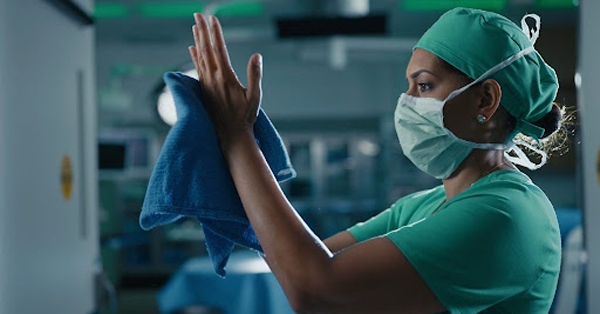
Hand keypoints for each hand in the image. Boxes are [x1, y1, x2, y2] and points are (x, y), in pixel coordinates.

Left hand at [189, 14, 262, 149]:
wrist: (230, 136)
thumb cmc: (245, 117)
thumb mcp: (255, 96)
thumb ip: (255, 75)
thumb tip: (256, 56)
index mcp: (226, 78)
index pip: (219, 49)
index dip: (215, 33)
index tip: (213, 19)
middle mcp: (213, 79)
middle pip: (206, 49)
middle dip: (203, 30)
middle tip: (198, 15)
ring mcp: (207, 84)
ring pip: (200, 57)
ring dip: (198, 40)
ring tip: (195, 26)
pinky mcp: (204, 90)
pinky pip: (198, 68)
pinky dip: (194, 56)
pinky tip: (192, 48)